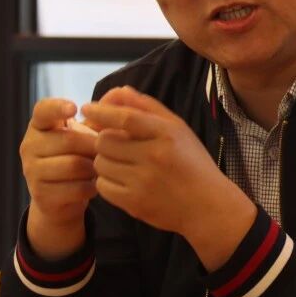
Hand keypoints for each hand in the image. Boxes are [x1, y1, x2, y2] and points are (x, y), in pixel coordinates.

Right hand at [21, 99, 99, 258]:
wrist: (64, 196)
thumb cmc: (80, 156)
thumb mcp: (88, 134)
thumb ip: (100, 116)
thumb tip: (120, 92)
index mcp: (40, 126)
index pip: (43, 110)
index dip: (57, 107)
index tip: (75, 109)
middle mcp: (29, 145)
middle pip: (69, 140)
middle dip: (95, 146)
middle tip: (107, 152)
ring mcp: (31, 170)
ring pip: (73, 165)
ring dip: (94, 168)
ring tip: (100, 168)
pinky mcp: (41, 193)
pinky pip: (75, 187)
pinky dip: (91, 187)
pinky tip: (94, 185)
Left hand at [82, 86, 254, 269]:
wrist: (208, 205)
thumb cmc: (193, 163)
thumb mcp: (179, 130)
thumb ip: (148, 108)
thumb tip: (118, 91)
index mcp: (168, 134)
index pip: (126, 118)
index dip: (102, 111)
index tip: (87, 108)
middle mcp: (155, 156)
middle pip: (105, 141)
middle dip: (103, 140)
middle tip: (114, 145)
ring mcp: (144, 181)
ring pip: (100, 163)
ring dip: (105, 161)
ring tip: (122, 164)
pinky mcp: (134, 203)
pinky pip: (102, 186)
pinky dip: (108, 182)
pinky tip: (124, 181)